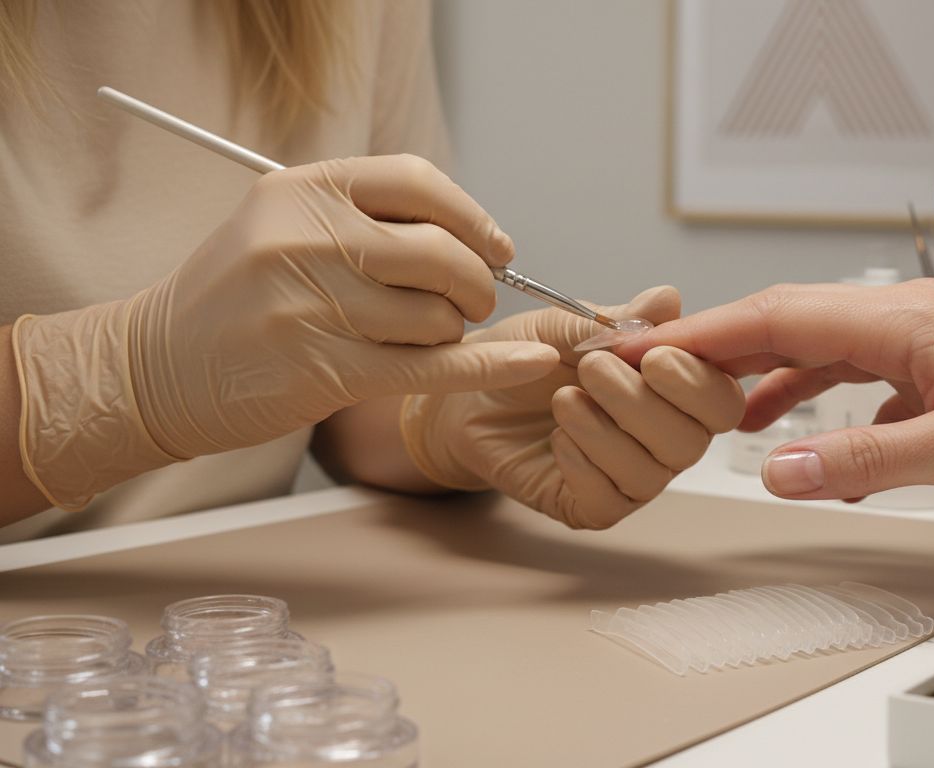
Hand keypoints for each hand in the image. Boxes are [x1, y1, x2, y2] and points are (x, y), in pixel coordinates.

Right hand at [12, 155, 556, 507]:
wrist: (155, 366)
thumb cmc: (237, 297)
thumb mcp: (283, 225)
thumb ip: (365, 217)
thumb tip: (471, 235)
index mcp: (302, 191)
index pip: (418, 182)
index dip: (472, 216)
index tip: (496, 247)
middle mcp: (307, 240)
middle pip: (441, 251)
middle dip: (476, 281)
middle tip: (472, 301)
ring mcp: (313, 306)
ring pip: (436, 316)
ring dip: (450, 332)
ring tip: (422, 337)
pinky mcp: (324, 370)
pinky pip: (431, 367)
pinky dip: (489, 367)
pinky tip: (529, 364)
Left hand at [401, 286, 745, 528]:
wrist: (466, 398)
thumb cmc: (522, 359)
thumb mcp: (564, 325)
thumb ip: (616, 320)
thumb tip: (666, 299)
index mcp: (673, 389)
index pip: (720, 397)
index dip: (694, 379)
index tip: (650, 355)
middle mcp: (664, 437)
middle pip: (693, 439)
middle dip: (642, 402)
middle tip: (592, 369)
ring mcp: (633, 477)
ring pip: (651, 471)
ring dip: (605, 430)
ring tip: (563, 398)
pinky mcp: (596, 508)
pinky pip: (610, 499)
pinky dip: (584, 463)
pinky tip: (558, 438)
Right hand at [616, 280, 933, 500]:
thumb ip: (866, 459)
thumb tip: (778, 471)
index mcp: (897, 321)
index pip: (772, 319)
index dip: (695, 333)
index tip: (632, 345)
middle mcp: (899, 316)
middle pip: (784, 321)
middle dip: (713, 347)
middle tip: (648, 369)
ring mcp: (919, 335)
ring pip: (819, 346)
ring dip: (765, 376)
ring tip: (715, 410)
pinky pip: (860, 374)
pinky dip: (823, 401)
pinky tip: (820, 444)